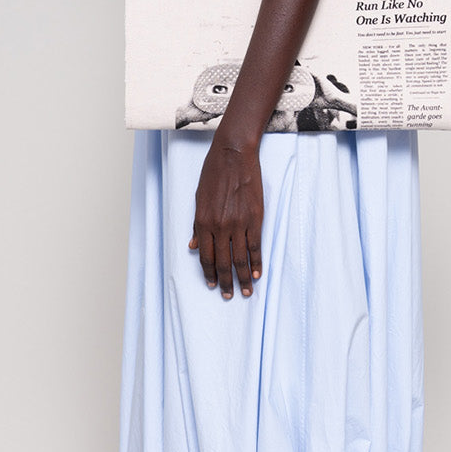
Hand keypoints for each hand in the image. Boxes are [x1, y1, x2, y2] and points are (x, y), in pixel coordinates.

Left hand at [188, 137, 262, 299]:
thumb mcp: (198, 199)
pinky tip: (258, 273)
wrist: (233, 156)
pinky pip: (255, 246)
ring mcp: (238, 224)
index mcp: (203, 222)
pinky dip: (257, 262)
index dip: (209, 273)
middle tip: (230, 295)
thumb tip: (192, 246)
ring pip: (240, 259)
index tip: (213, 285)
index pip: (205, 256)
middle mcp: (219, 227)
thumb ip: (196, 225)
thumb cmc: (213, 174)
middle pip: (222, 262)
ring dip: (243, 278)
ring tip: (246, 291)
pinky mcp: (255, 218)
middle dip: (226, 282)